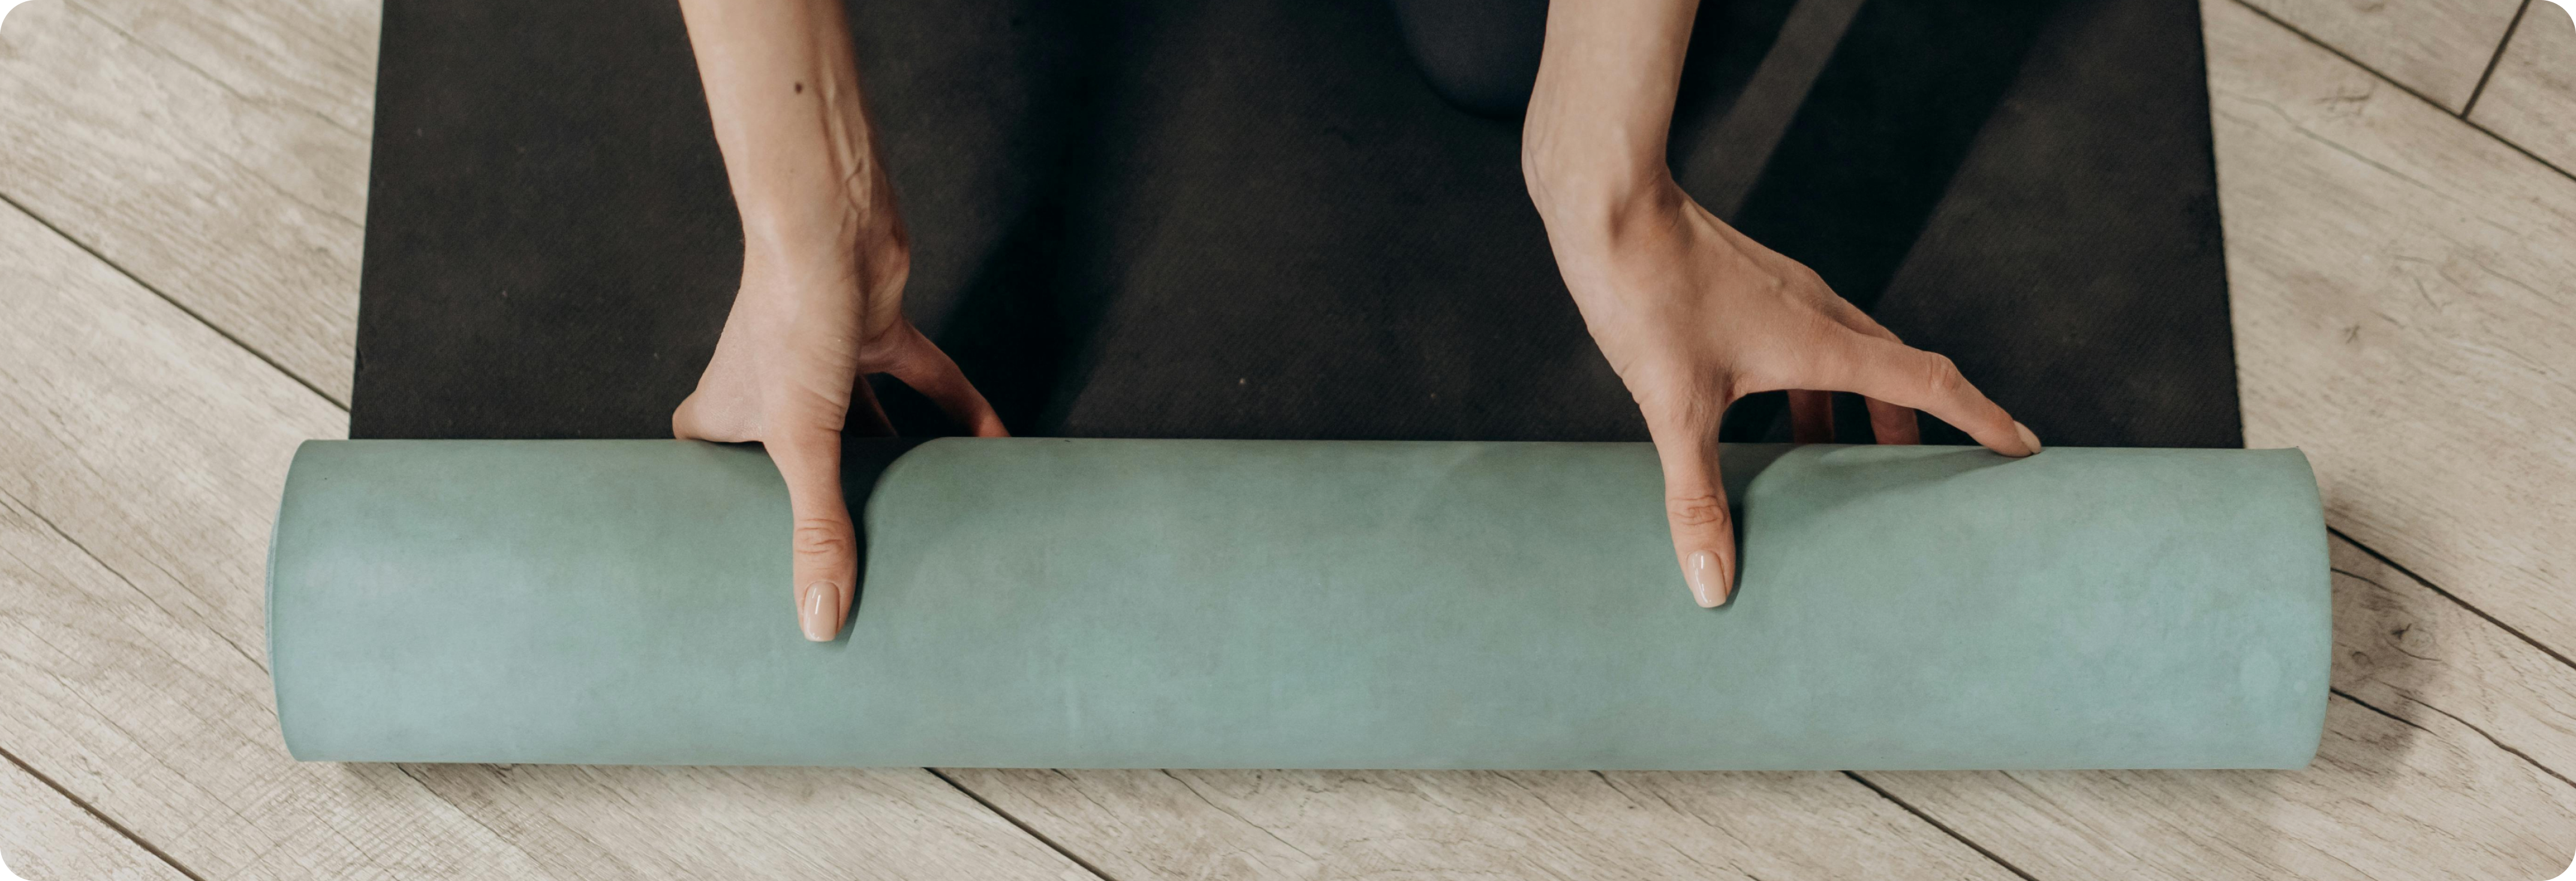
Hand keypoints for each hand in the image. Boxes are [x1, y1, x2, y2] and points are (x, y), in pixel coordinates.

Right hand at [673, 220, 1004, 642]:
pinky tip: (994, 447)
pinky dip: (960, 411)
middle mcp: (772, 387)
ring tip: (929, 519)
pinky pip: (925, 381)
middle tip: (854, 564)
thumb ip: (818, 530)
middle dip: (828, 503)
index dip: (723, 516)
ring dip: (900, 462)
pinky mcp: (879, 330)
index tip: (746, 567)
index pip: (712, 476)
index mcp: (725, 413)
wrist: (831, 220)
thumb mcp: (804, 444)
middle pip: (798, 460)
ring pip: (868, 424)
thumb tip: (820, 621)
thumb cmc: (792, 318)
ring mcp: (828, 359)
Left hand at [1536, 177, 2038, 606]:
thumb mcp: (1675, 408)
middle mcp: (1816, 310)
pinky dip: (1803, 385)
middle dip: (1914, 428)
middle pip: (1893, 371)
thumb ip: (1697, 499)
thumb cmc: (1647, 293)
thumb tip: (1713, 586)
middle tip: (1924, 479)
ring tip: (1838, 460)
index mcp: (1823, 341)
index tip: (2023, 446)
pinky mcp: (1744, 284)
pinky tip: (1756, 413)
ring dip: (1854, 407)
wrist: (1607, 202)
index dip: (1980, 418)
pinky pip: (1800, 340)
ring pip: (1845, 355)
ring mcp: (1779, 292)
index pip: (1928, 382)